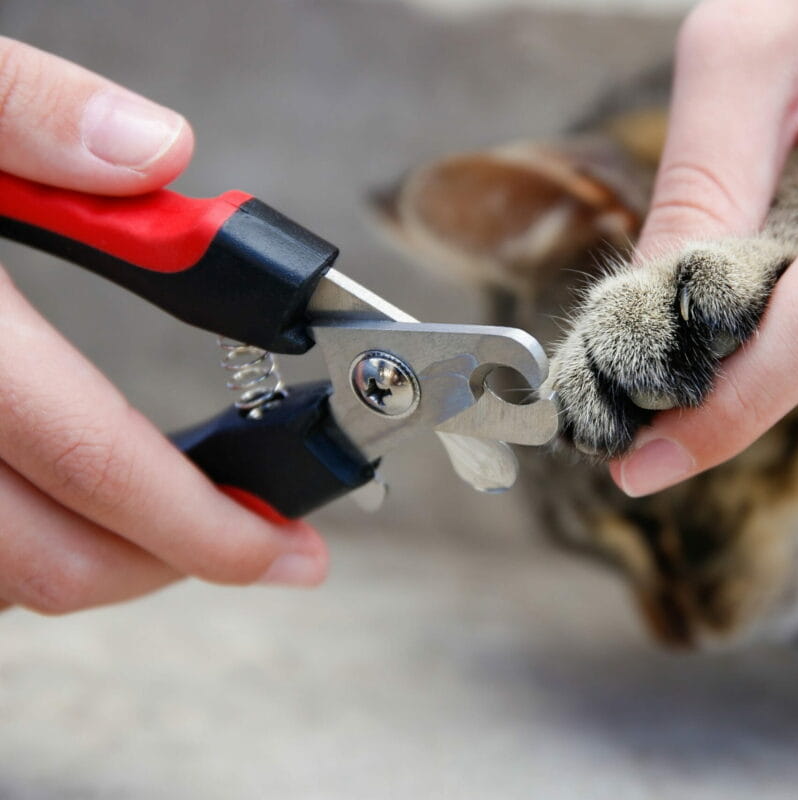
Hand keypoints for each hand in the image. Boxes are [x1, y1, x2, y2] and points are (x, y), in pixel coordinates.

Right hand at [0, 37, 327, 613]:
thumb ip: (27, 112)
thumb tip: (155, 154)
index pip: (93, 460)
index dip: (207, 529)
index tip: (285, 551)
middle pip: (50, 563)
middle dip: (170, 563)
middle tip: (245, 539)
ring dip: (89, 564)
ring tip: (164, 522)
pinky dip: (11, 550)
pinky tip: (47, 499)